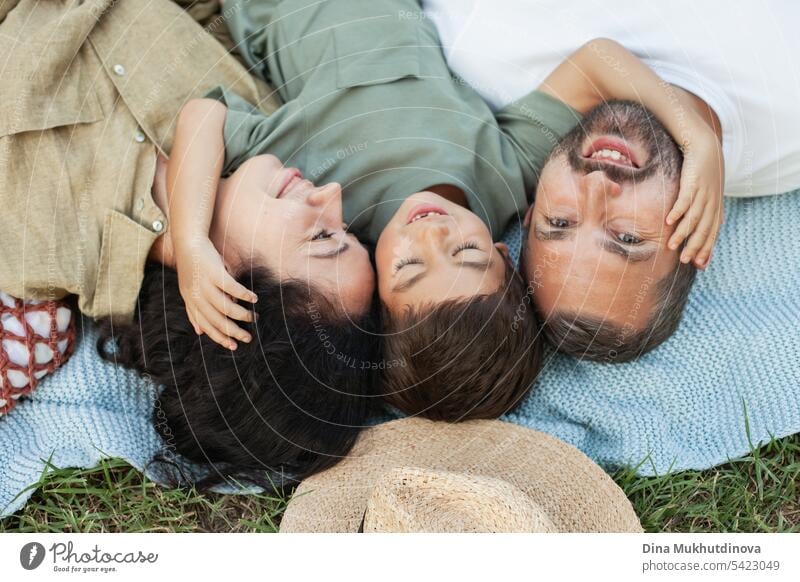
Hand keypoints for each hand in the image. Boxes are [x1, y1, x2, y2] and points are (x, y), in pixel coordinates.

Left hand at [173, 236, 257, 349]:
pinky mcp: (215, 272)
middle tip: (248, 337)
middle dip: (234, 332)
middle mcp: (197, 296)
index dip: (220, 338)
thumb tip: (199, 332)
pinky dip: (245, 295)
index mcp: (191, 301)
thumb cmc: (192, 267)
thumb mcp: (189, 291)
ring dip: (242, 315)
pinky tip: (254, 299)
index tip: (233, 346)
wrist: (188, 242)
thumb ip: (194, 311)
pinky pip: (233, 289)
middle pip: (218, 320)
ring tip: (254, 318)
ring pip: (226, 308)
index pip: (206, 325)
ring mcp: (205, 284)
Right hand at [666, 128, 724, 269]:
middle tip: (683, 260)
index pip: (712, 232)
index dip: (706, 248)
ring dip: (682, 234)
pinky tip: (669, 221)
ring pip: (694, 219)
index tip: (698, 264)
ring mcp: (703, 193)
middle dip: (694, 246)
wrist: (705, 147)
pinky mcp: (693, 183)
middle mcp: (711, 203)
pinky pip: (685, 201)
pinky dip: (677, 212)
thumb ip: (707, 210)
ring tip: (671, 246)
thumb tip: (706, 226)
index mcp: (715, 207)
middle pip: (704, 229)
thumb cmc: (704, 171)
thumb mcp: (709, 193)